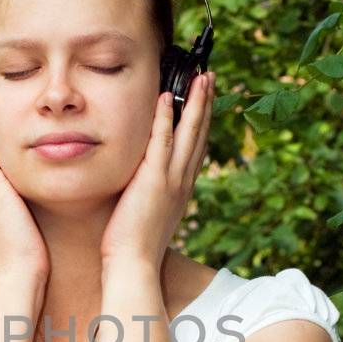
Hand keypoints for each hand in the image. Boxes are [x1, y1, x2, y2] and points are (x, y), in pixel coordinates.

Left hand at [99, 72, 214, 269]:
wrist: (134, 265)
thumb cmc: (133, 246)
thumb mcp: (147, 214)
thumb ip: (148, 194)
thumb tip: (139, 184)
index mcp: (181, 188)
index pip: (195, 147)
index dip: (202, 121)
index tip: (205, 99)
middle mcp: (182, 181)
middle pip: (199, 133)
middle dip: (206, 103)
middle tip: (210, 76)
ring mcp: (171, 179)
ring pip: (188, 132)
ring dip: (195, 101)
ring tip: (201, 76)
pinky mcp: (154, 180)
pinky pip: (161, 141)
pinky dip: (165, 117)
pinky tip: (167, 95)